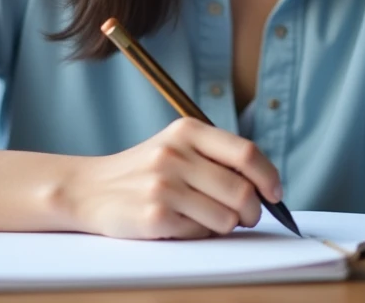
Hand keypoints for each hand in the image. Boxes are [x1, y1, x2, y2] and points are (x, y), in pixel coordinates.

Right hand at [62, 118, 282, 239]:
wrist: (88, 189)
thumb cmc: (144, 172)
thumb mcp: (176, 147)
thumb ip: (216, 158)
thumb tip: (266, 186)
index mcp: (186, 131)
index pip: (246, 153)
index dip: (269, 177)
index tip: (275, 194)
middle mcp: (175, 154)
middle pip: (242, 191)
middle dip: (252, 211)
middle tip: (245, 217)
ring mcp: (164, 185)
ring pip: (226, 218)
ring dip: (224, 225)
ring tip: (204, 218)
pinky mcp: (154, 216)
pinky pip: (200, 234)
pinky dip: (198, 234)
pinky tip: (179, 224)